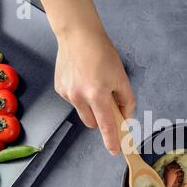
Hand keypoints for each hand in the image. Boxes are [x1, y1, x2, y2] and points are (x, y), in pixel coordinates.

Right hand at [54, 30, 134, 154]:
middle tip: (107, 103)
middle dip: (101, 119)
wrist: (78, 35)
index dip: (111, 140)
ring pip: (82, 112)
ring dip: (90, 106)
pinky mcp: (60, 88)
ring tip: (93, 84)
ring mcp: (67, 93)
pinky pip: (73, 101)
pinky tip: (83, 79)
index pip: (106, 125)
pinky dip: (80, 96)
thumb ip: (126, 100)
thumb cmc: (102, 53)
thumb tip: (126, 117)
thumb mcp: (121, 77)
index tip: (115, 151)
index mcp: (97, 94)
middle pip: (93, 123)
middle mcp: (79, 97)